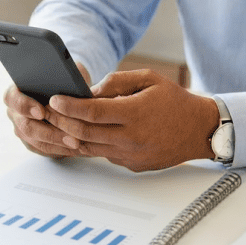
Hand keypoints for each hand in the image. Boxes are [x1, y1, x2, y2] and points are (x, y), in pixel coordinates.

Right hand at [4, 63, 92, 157]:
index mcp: (15, 92)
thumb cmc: (63, 79)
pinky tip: (76, 148)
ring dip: (58, 143)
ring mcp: (22, 129)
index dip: (26, 106)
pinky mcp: (32, 142)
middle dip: (49, 132)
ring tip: (77, 143)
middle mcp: (14, 113)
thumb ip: (62, 77)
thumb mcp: (64, 72)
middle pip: (26, 126)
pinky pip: (44, 150)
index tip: (41, 112)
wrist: (65, 90)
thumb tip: (72, 86)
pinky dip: (60, 149)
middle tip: (69, 135)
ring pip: (36, 141)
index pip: (13, 99)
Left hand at [44, 69, 218, 171]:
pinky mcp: (131, 165)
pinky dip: (88, 144)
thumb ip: (117, 82)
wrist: (199, 130)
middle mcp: (131, 138)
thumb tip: (89, 91)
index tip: (53, 99)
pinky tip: (77, 134)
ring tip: (55, 124)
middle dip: (60, 122)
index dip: (68, 106)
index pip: (91, 112)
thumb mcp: (149, 79)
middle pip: (83, 133)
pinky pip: (102, 154)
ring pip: (89, 148)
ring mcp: (130, 155)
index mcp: (135, 114)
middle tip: (46, 112)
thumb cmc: (175, 101)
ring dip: (69, 136)